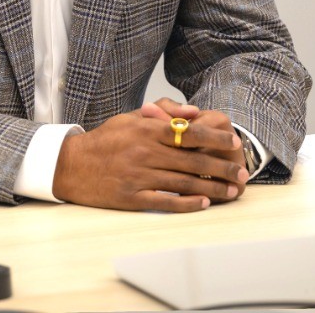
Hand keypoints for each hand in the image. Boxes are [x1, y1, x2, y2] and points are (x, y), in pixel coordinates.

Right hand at [52, 102, 247, 212]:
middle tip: (242, 173)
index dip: (214, 136)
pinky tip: (203, 203)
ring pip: (184, 183)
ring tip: (231, 190)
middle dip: (221, 167)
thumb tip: (192, 111)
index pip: (189, 131)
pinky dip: (187, 204)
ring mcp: (139, 176)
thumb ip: (161, 112)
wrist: (72, 165)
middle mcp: (145, 152)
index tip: (233, 141)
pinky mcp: (132, 197)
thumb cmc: (105, 140)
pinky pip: (165, 201)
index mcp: (146, 130)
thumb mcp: (130, 118)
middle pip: (192, 160)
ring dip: (212, 188)